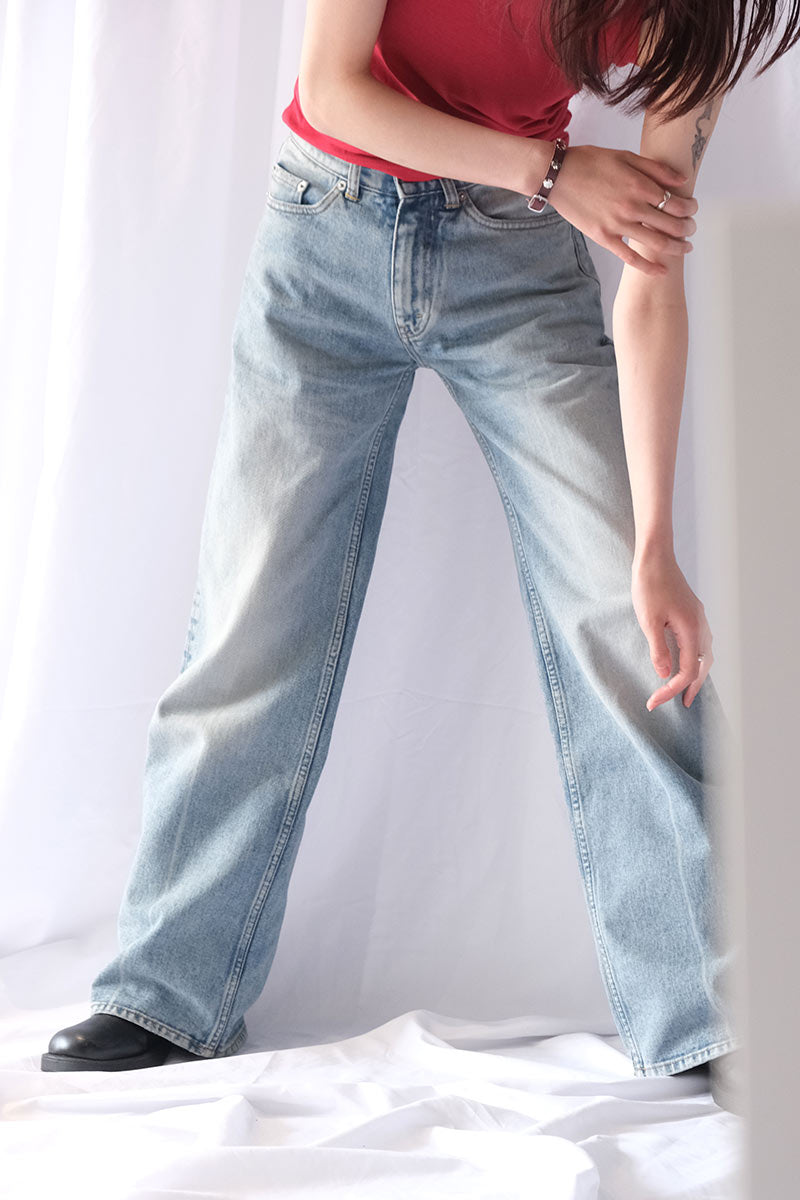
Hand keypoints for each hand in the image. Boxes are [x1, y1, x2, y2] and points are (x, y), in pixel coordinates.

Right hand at [546, 144, 697, 275]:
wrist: (558, 175)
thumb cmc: (590, 162)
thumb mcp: (625, 156)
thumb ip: (655, 169)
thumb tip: (682, 181)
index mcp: (639, 185)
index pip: (676, 202)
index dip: (690, 209)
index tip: (693, 210)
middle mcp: (632, 207)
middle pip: (671, 224)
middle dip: (687, 229)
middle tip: (692, 230)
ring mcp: (617, 224)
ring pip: (656, 242)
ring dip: (676, 248)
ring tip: (685, 248)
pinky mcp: (604, 237)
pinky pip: (630, 257)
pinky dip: (648, 266)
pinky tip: (661, 271)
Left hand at [630, 551, 713, 709]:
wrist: (655, 557)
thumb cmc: (649, 585)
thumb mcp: (648, 621)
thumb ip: (658, 650)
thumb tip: (665, 674)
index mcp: (691, 630)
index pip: (686, 671)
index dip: (670, 690)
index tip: (653, 702)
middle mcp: (700, 625)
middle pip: (702, 666)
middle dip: (692, 687)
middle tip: (682, 704)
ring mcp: (698, 617)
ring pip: (704, 653)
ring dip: (696, 673)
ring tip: (685, 688)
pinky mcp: (692, 612)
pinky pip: (700, 641)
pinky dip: (695, 657)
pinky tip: (685, 659)